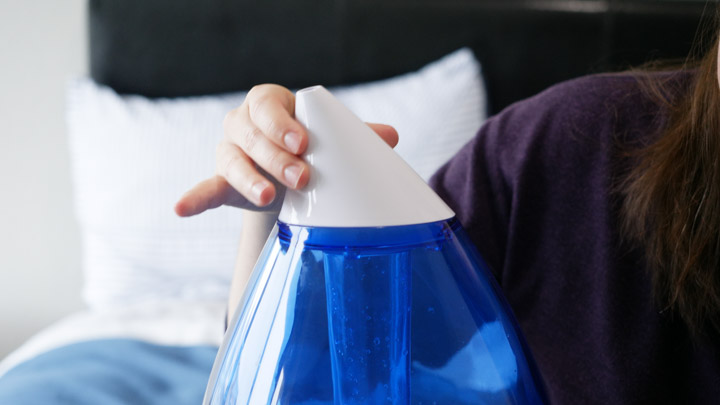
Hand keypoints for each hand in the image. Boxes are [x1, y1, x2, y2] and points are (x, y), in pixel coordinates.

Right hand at [175, 84, 398, 216]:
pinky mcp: (222, 182)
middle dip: (274, 157)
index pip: (266, 104)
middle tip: (302, 178)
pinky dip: (195, 199)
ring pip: (232, 162)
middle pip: (251, 135)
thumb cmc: (310, 147)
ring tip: (266, 198)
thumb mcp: (328, 138)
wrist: (287, 174)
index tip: (303, 143)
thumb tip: (390, 137)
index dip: (281, 123)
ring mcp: (230, 153)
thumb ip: (354, 135)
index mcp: (269, 103)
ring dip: (250, 180)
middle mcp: (243, 123)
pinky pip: (206, 188)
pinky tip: (181, 208)